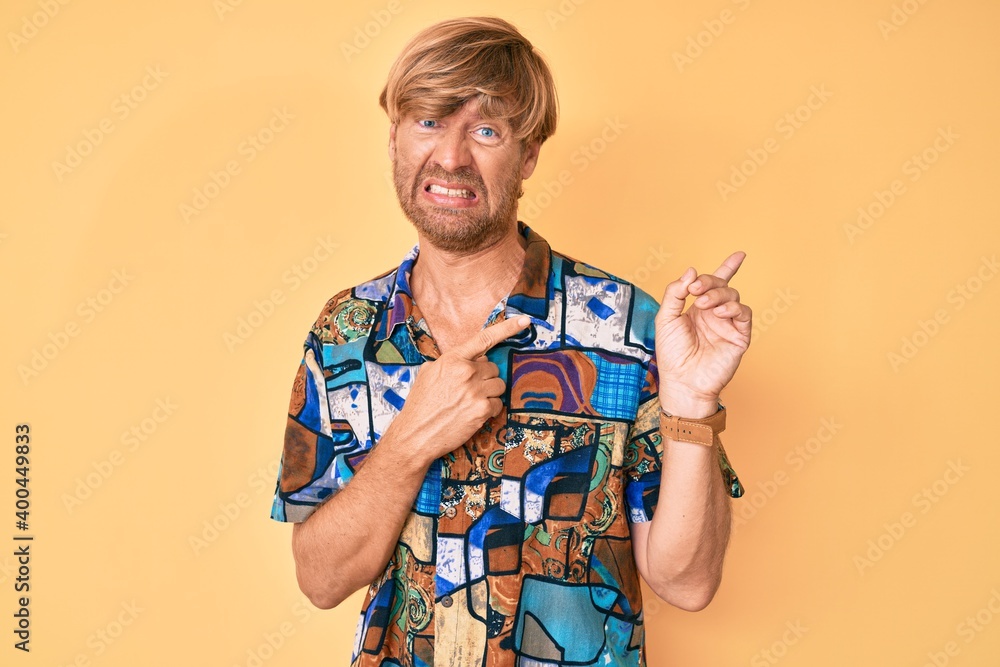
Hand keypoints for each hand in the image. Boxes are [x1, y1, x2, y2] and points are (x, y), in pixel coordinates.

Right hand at [387, 315, 530, 463]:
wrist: (415, 434)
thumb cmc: (420, 405)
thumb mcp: (428, 373)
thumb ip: (451, 362)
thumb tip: (471, 359)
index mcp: (453, 359)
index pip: (484, 339)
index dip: (507, 328)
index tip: (524, 321)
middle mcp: (466, 372)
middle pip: (494, 368)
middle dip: (485, 377)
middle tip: (469, 389)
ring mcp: (475, 391)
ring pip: (499, 385)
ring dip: (489, 393)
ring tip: (470, 401)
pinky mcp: (482, 410)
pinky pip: (498, 404)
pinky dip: (490, 409)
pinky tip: (473, 413)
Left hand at [655, 252, 751, 412]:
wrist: (682, 380)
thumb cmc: (672, 353)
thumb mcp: (666, 318)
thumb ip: (675, 292)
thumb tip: (691, 271)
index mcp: (698, 309)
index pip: (714, 284)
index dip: (728, 268)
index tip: (739, 255)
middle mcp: (715, 314)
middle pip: (722, 286)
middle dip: (709, 282)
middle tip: (695, 290)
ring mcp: (728, 325)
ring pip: (733, 296)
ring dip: (718, 295)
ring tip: (703, 304)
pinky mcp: (739, 337)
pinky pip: (744, 314)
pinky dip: (734, 308)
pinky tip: (719, 312)